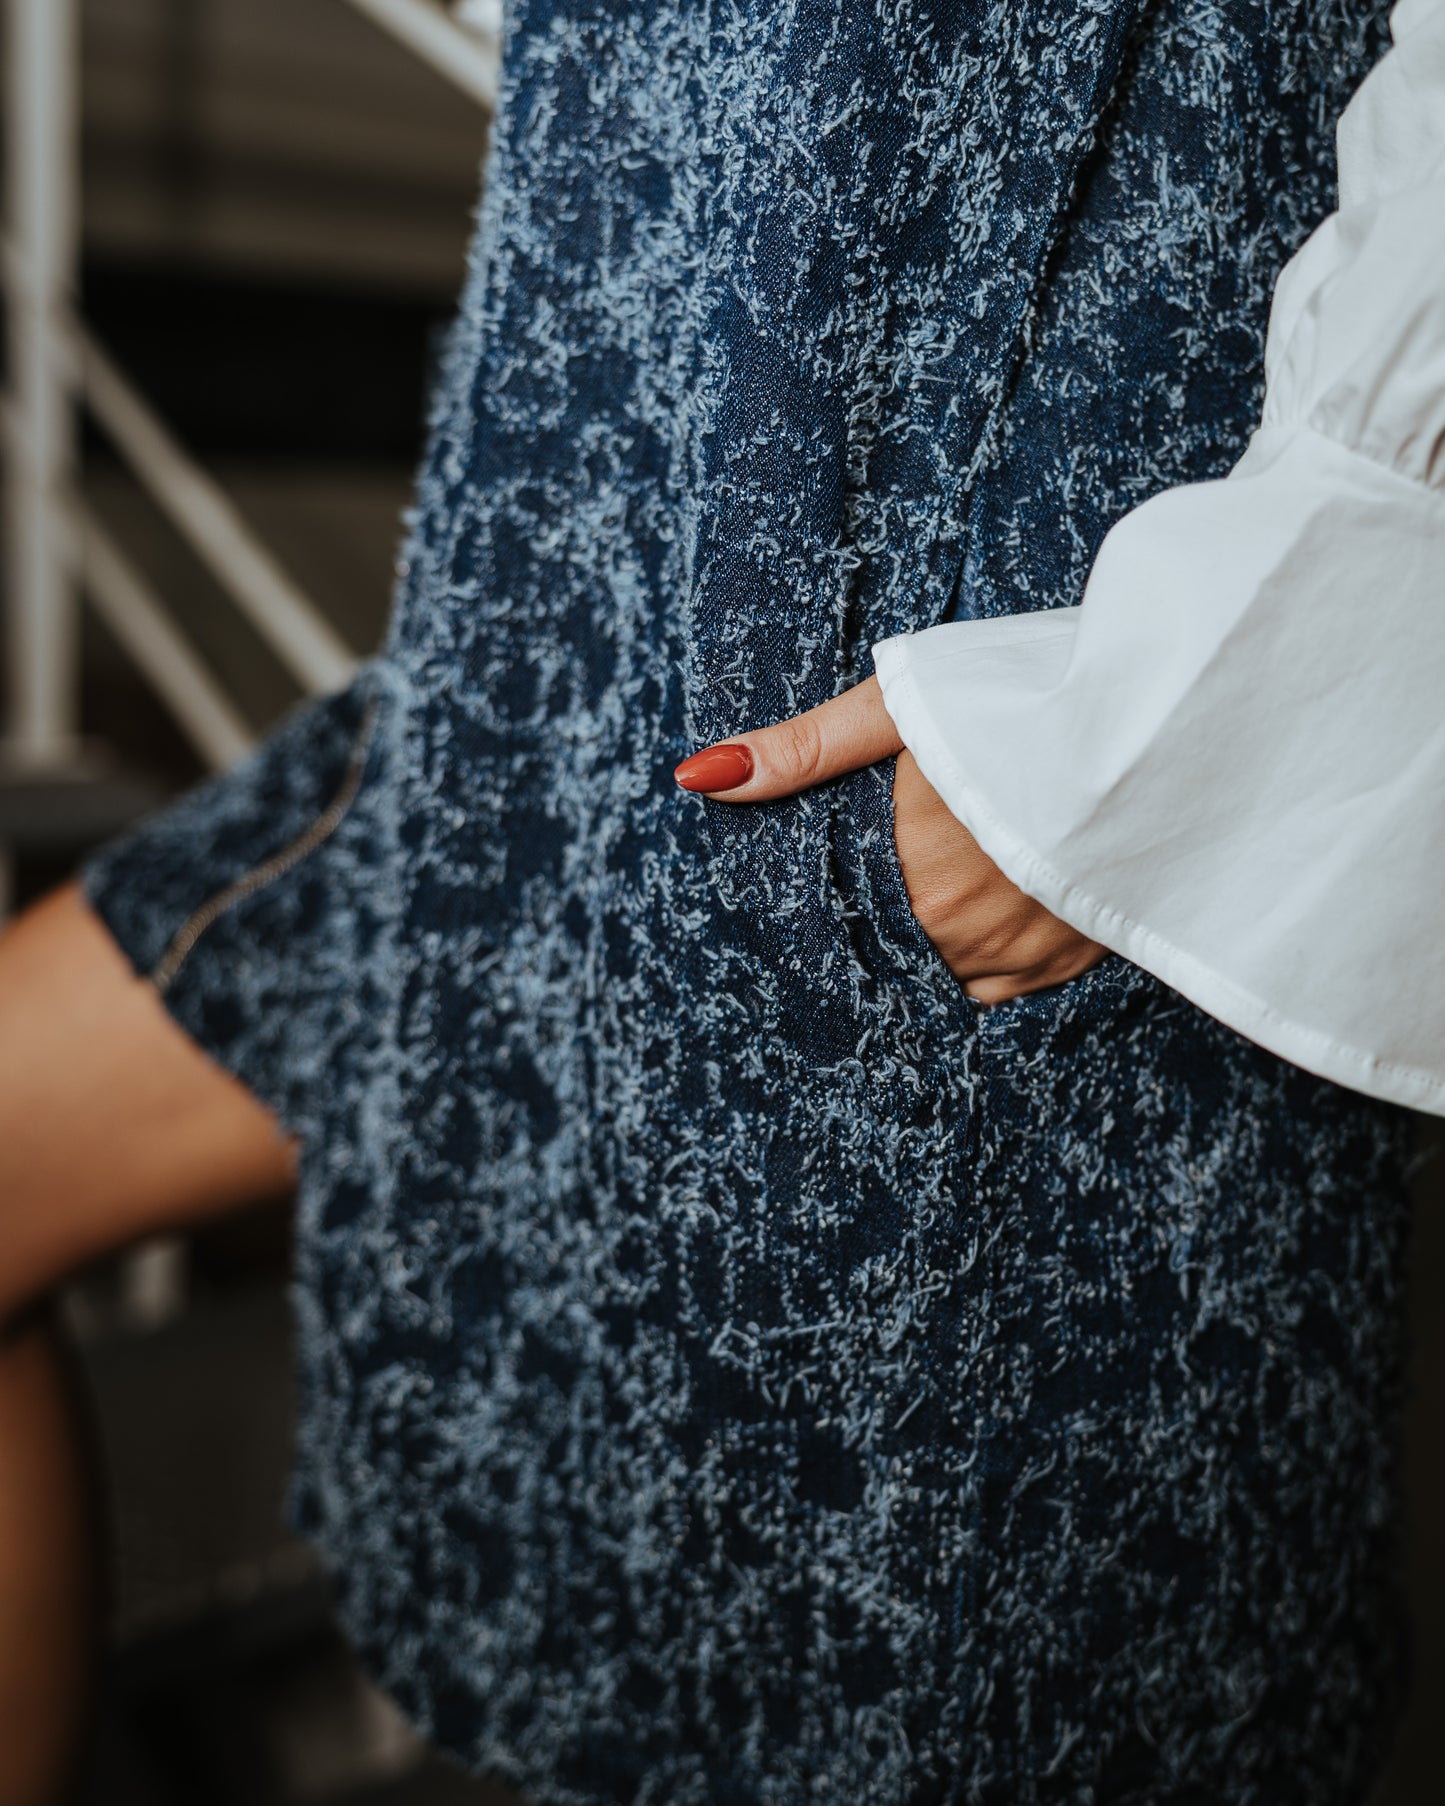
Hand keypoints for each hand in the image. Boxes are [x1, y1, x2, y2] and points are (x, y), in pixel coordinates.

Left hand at [674, 676, 1106, 1002]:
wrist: (1176, 706)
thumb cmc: (1030, 690)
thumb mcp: (904, 703)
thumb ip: (803, 750)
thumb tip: (699, 777)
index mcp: (914, 878)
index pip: (838, 927)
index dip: (827, 912)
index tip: (826, 891)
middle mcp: (968, 934)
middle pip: (893, 952)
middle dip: (879, 922)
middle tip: (891, 873)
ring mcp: (1032, 950)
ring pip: (949, 975)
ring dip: (932, 945)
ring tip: (936, 890)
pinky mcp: (1086, 951)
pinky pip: (1010, 989)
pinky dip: (987, 962)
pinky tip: (986, 913)